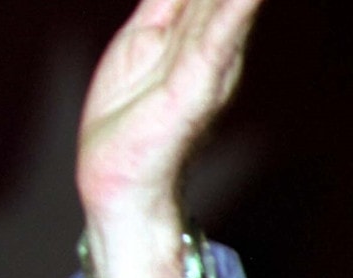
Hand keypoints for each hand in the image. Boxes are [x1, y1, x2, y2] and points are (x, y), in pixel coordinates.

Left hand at [76, 0, 263, 277]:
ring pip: (233, 0)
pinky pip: (219, 34)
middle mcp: (218, 42)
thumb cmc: (129, 122)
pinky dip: (235, 6)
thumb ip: (166, 3)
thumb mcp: (141, 42)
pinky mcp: (197, 87)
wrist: (117, 184)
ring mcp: (212, 63)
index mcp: (201, 28)